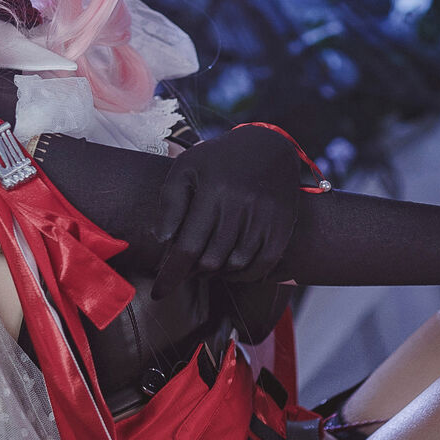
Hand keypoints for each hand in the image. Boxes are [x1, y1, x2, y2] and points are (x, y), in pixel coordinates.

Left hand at [149, 125, 309, 295]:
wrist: (269, 147)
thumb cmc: (219, 159)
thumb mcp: (186, 168)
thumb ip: (170, 202)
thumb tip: (163, 241)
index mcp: (214, 192)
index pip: (187, 247)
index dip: (171, 275)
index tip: (158, 293)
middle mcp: (241, 207)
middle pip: (210, 261)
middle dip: (192, 272)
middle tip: (185, 267)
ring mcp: (265, 219)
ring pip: (235, 266)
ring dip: (216, 274)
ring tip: (205, 265)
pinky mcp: (282, 228)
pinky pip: (262, 266)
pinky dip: (243, 275)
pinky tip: (230, 269)